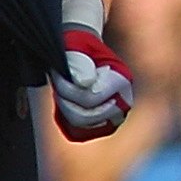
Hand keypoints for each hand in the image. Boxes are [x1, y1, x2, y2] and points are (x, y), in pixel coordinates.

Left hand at [53, 0, 135, 140]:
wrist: (84, 51)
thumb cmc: (78, 47)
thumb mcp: (76, 48)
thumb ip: (79, 64)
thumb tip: (86, 84)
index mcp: (122, 80)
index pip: (90, 99)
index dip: (67, 90)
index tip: (58, 75)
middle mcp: (124, 101)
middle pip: (87, 118)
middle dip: (65, 103)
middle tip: (57, 86)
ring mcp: (116, 114)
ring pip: (82, 127)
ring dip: (65, 111)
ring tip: (60, 94)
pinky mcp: (105, 123)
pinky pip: (81, 133)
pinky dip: (67, 122)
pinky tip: (64, 106)